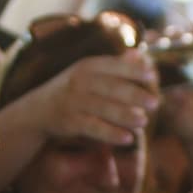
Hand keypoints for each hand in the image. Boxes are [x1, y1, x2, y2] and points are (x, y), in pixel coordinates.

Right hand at [38, 50, 157, 144]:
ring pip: (104, 108)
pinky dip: (111, 134)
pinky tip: (128, 139)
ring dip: (126, 115)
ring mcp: (73, 101)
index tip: (153, 76)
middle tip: (155, 103)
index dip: (134, 70)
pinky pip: (94, 128)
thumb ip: (115, 66)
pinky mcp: (70, 121)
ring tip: (144, 121)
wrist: (37, 111)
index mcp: (88, 66)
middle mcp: (79, 81)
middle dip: (135, 95)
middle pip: (111, 87)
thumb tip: (141, 54)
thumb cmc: (72, 91)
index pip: (114, 66)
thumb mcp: (89, 73)